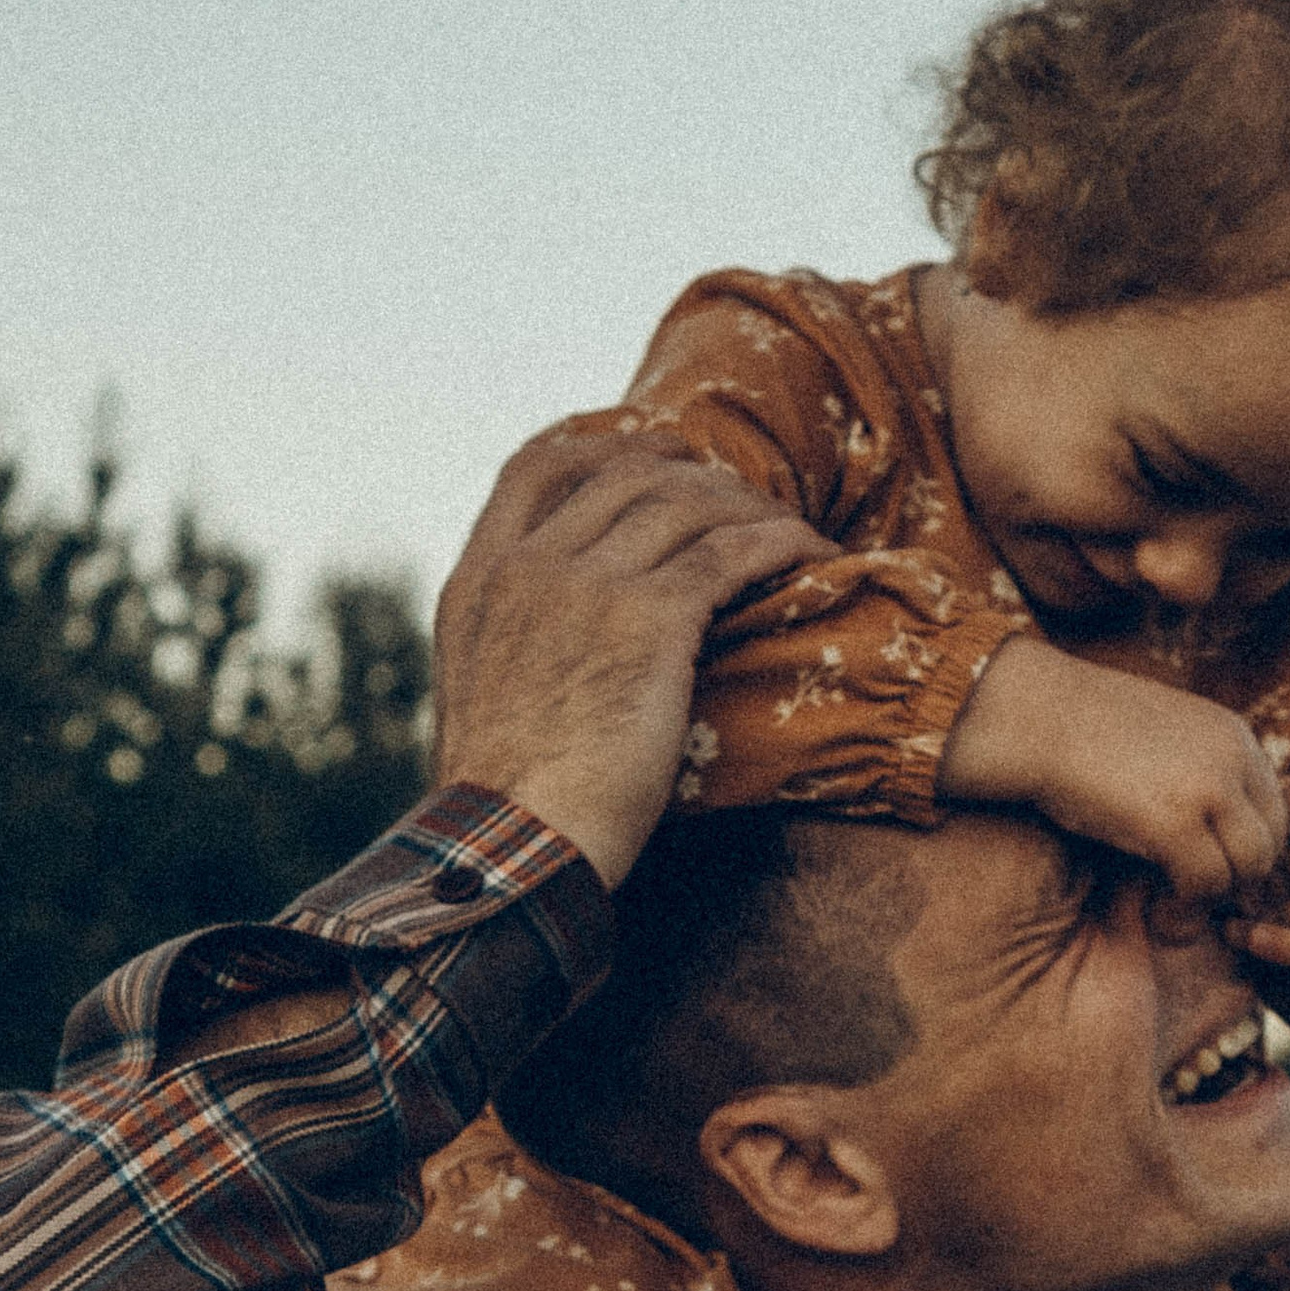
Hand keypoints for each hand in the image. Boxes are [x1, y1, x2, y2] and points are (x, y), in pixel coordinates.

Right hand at [435, 439, 828, 885]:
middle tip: (744, 499)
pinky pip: (730, 551)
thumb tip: (550, 651)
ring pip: (684, 502)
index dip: (603, 445)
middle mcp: (528, 567)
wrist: (514, 845)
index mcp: (478, 581)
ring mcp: (585, 585)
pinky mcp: (649, 619)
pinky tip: (811, 553)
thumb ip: (514, 647)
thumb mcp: (484, 700)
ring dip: (747, 508)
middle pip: (626, 473)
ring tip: (787, 534)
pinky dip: (779, 542)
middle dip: (695, 476)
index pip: (535, 469)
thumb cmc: (508, 804)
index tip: (655, 451)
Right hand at [939, 635, 1288, 903]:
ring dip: (1216, 896)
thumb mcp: (1162, 737)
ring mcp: (1208, 789)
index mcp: (1234, 735)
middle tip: (1199, 898)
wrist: (1032, 714)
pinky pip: (1206, 884)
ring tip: (1178, 905)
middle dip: (1240, 880)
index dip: (1248, 851)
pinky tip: (1159, 908)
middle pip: (1272, 842)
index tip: (1215, 873)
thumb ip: (1200, 771)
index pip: (1275, 810)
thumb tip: (1215, 828)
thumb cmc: (1081, 730)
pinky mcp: (1175, 823)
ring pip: (1249, 868)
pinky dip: (1186, 906)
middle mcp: (1234, 757)